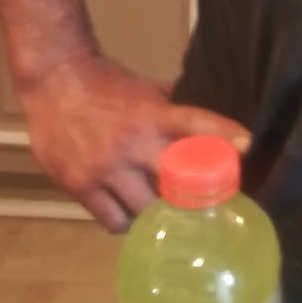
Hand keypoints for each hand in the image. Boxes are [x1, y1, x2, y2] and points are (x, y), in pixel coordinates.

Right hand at [20, 51, 250, 231]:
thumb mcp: (144, 88)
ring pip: (144, 211)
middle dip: (191, 199)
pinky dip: (125, 222)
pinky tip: (129, 215)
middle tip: (203, 209)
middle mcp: (133, 142)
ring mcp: (106, 167)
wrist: (54, 80)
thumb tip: (205, 121)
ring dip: (156, 216)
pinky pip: (113, 220)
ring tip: (161, 217)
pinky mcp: (81, 185)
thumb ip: (172, 105)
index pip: (194, 121)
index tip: (247, 144)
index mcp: (152, 113)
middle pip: (174, 183)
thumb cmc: (105, 83)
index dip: (222, 132)